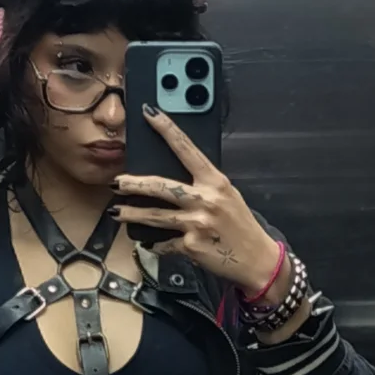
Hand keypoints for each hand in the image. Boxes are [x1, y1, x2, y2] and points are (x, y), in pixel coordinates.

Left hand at [109, 105, 282, 295]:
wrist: (256, 259)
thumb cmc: (241, 227)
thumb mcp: (227, 196)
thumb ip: (204, 186)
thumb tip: (175, 179)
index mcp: (215, 181)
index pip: (186, 148)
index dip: (166, 129)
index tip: (149, 114)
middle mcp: (205, 199)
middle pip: (161, 186)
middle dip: (135, 184)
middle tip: (117, 182)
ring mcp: (197, 223)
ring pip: (156, 216)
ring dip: (133, 214)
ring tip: (117, 212)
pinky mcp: (191, 245)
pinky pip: (165, 243)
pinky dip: (156, 244)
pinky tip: (150, 243)